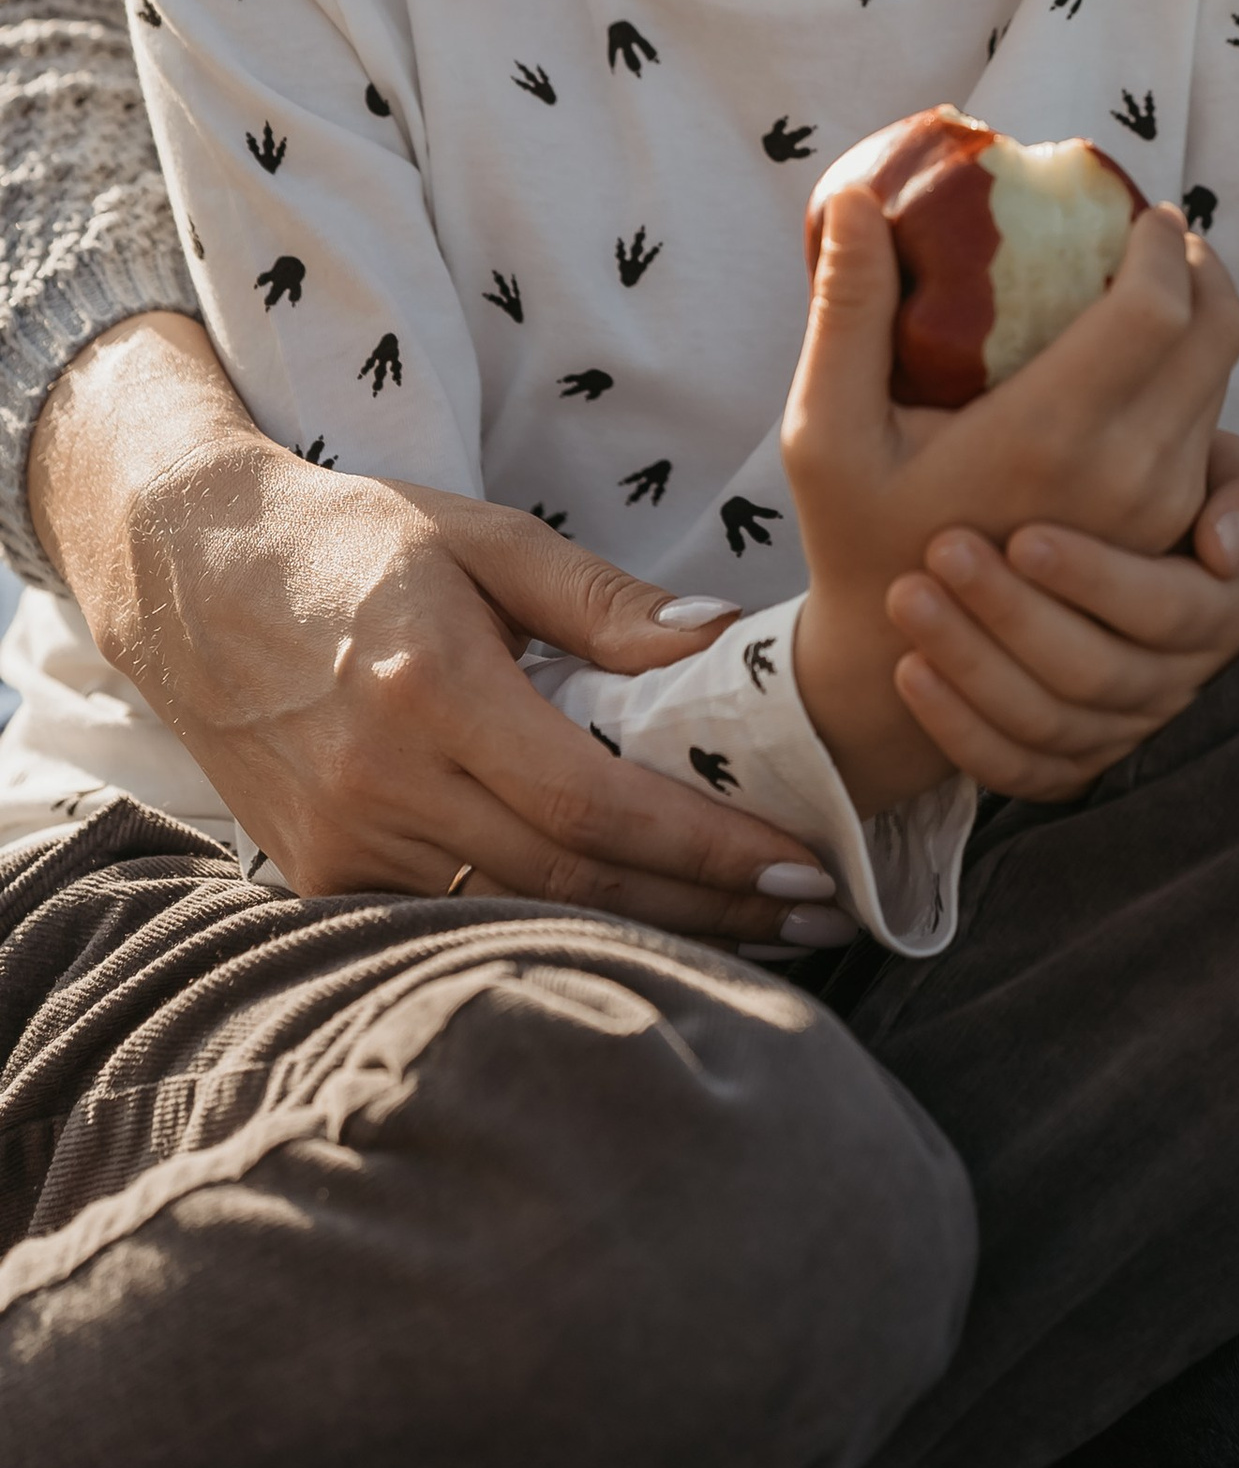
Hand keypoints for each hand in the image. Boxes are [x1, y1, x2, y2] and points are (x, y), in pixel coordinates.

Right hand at [29, 314, 833, 937]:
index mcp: (433, 692)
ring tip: (759, 928)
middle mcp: (383, 786)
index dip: (705, 849)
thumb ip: (603, 601)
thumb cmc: (354, 539)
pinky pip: (455, 918)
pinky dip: (551, 928)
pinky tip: (636, 925)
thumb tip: (723, 640)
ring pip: (520, 915)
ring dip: (646, 930)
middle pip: (572, 882)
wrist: (190, 576)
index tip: (801, 866)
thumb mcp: (485, 537)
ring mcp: (341, 845)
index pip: (595, 807)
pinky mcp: (316, 875)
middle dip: (708, 907)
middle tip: (819, 914)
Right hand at [783, 178, 1238, 802]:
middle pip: (1218, 333)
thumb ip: (847, 312)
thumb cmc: (857, 533)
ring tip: (1148, 282)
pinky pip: (1211, 426)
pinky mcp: (1169, 532)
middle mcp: (1126, 475)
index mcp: (1049, 438)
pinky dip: (1196, 372)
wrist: (905, 661)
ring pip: (1221, 378)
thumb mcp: (824, 429)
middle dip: (1199, 266)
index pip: (1159, 311)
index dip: (1163, 244)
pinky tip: (1143, 352)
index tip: (1140, 211)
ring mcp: (1157, 509)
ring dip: (1201, 316)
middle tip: (1159, 234)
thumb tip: (853, 195)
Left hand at [887, 428, 1238, 797]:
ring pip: (1046, 721)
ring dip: (969, 663)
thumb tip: (1225, 550)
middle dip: (1010, 611)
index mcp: (1225, 617)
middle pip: (1093, 670)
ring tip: (908, 597)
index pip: (1163, 609)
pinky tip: (909, 669)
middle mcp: (1182, 690)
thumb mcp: (1227, 476)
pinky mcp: (1073, 773)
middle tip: (942, 550)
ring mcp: (1124, 739)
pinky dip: (957, 727)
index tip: (1023, 536)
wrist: (1125, 549)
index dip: (1094, 578)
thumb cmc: (1170, 495)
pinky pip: (1014, 769)